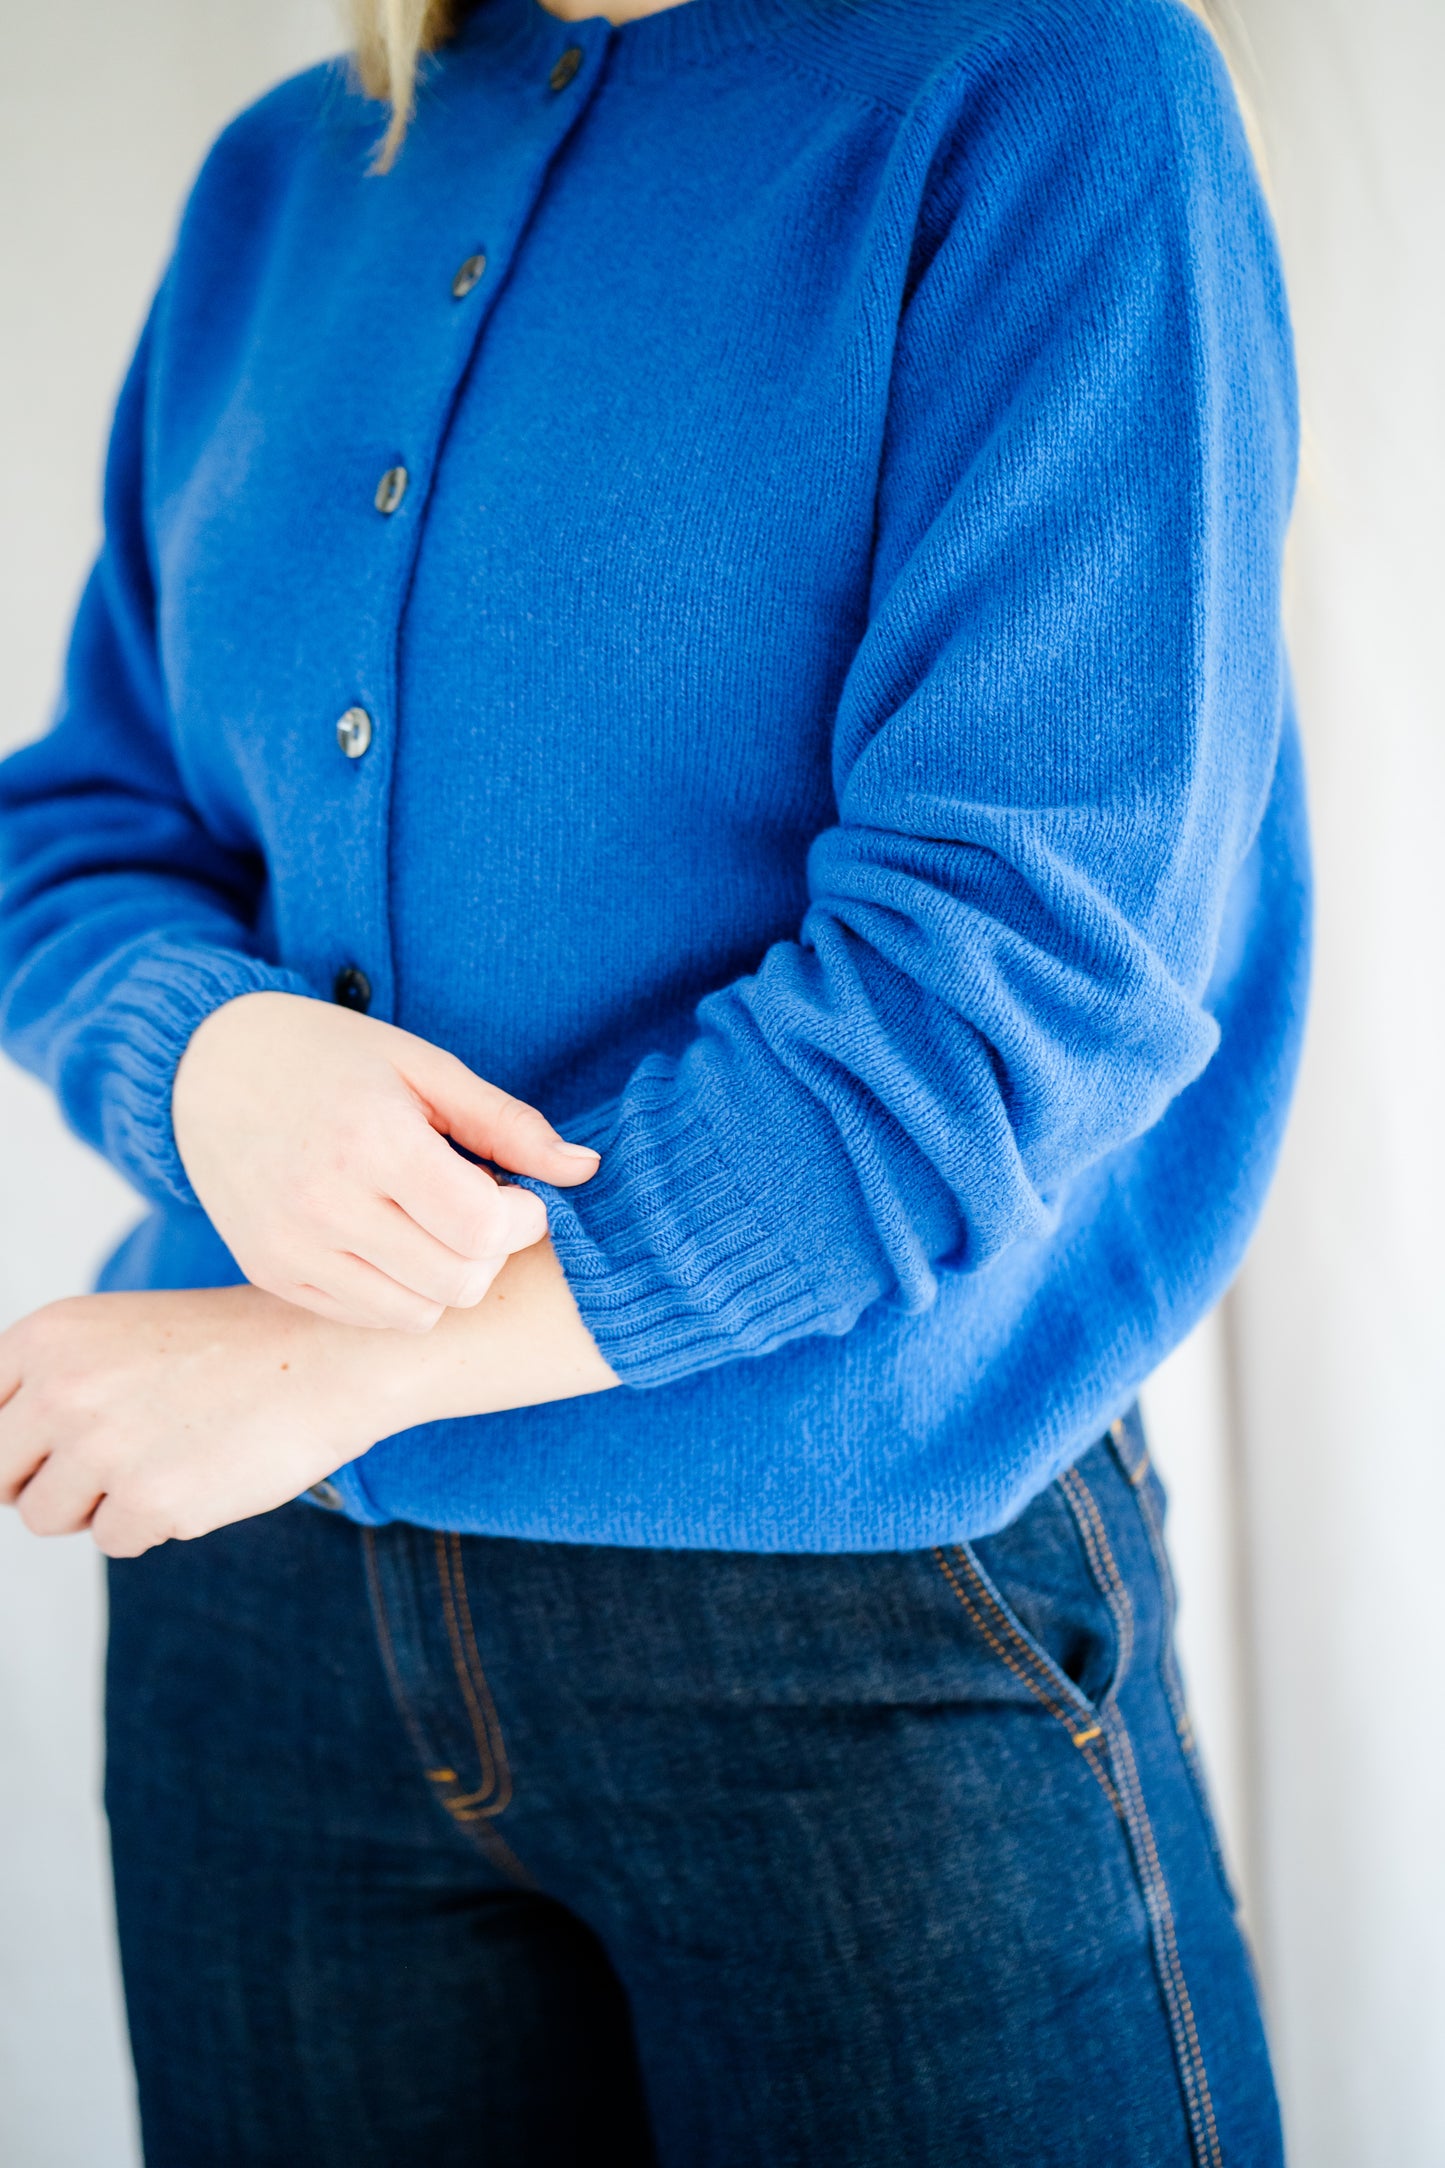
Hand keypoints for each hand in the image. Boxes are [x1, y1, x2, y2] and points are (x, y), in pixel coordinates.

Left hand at [0, 1286, 409, 1556]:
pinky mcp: (149, 1500)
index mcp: (46, 1335)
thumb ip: (48, 1384)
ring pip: (46, 1516)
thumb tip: (1, 1475)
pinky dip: (151, 1521)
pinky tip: (198, 1473)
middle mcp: (61, 1387)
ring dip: (97, 1503)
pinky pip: (112, 1540)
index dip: (15, 1443)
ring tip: (161, 1458)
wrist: (329, 1352)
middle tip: (106, 1461)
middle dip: (43, 1480)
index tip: (51, 1446)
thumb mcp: (115, 1336)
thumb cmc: (228, 1347)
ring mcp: (103, 1446)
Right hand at [172, 992, 599, 1331]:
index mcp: (370, 1141)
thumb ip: (508, 1122)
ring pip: (418, 1314)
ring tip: (433, 1220)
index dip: (523, 1218)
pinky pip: (369, 1317)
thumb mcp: (424, 1067)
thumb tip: (586, 1170)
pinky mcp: (270, 1274)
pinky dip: (400, 1289)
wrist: (206, 1065)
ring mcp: (291, 1248)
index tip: (514, 1190)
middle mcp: (323, 1205)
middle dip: (491, 1251)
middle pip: (459, 1282)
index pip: (483, 1230)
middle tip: (479, 1205)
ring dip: (448, 1277)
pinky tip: (391, 1236)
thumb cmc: (330, 1058)